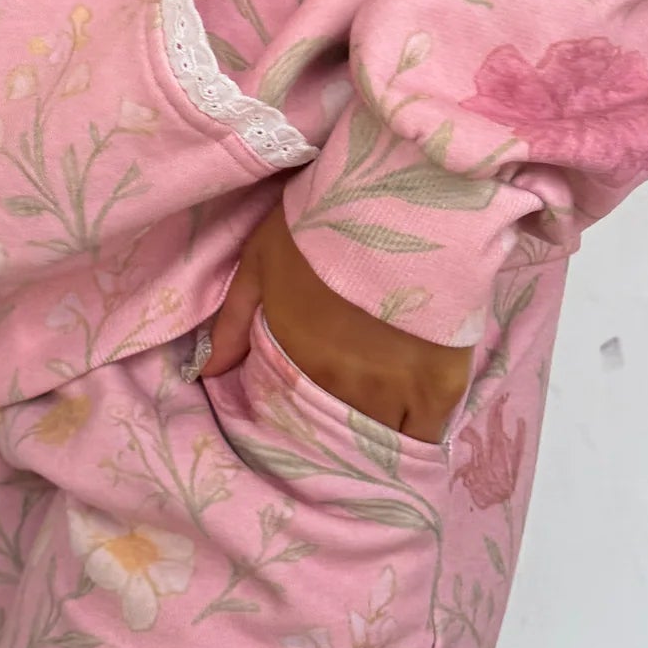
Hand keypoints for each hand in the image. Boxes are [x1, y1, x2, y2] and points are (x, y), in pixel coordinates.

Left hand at [198, 199, 471, 444]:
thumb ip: (232, 321)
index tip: (303, 429)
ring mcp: (394, 391)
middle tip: (343, 435)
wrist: (396, 206)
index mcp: (298, 363)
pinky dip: (419, 437)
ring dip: (376, 441)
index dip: (299, 429)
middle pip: (339, 438)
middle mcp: (343, 389)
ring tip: (379, 438)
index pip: (292, 422)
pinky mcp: (440, 384)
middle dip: (337, 439)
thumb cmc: (320, 226)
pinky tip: (416, 433)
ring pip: (381, 440)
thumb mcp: (259, 260)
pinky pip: (427, 435)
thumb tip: (207, 372)